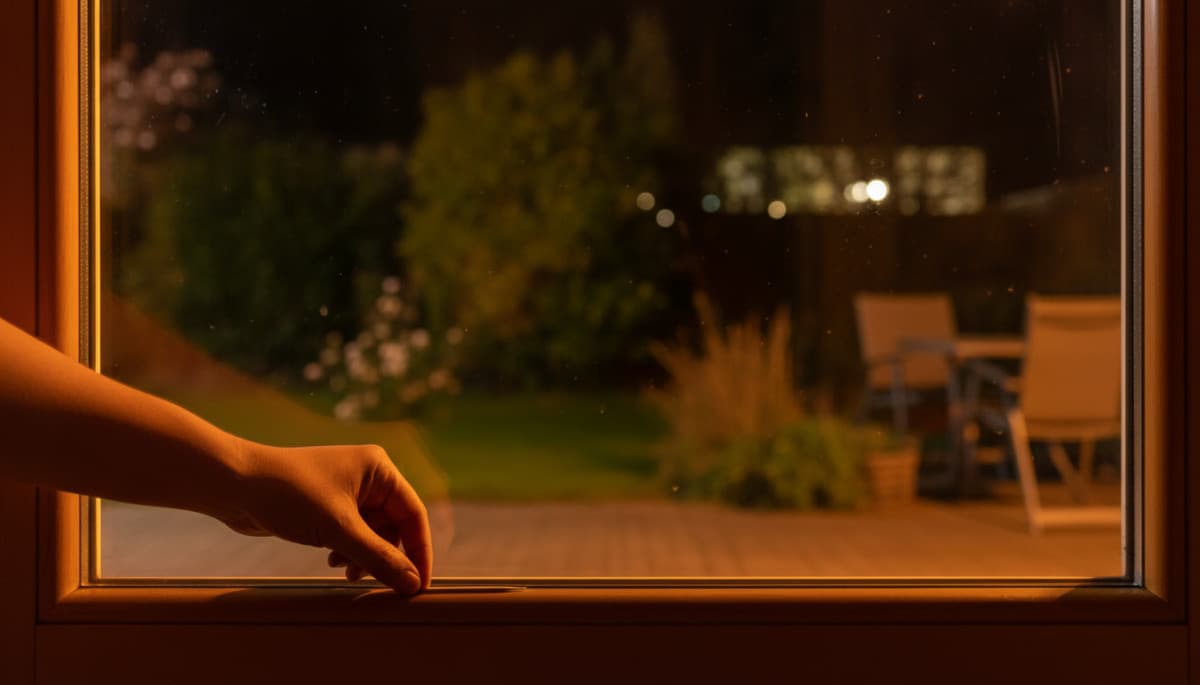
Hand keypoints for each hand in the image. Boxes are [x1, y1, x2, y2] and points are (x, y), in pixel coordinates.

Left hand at [220, 442, 431, 594]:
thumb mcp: (338, 530)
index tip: (419, 586)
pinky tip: (330, 559)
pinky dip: (347, 550)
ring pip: (372, 533)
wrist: (235, 485)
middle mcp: (367, 476)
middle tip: (368, 580)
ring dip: (362, 555)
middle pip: (393, 526)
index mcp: (378, 469)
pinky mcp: (328, 504)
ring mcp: (347, 490)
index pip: (413, 513)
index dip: (419, 551)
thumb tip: (412, 584)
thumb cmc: (288, 495)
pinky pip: (352, 533)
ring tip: (342, 569)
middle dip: (381, 555)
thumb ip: (379, 558)